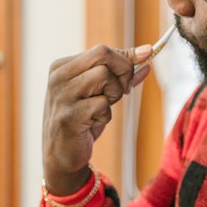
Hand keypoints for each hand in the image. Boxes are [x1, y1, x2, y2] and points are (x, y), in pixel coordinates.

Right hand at [42, 43, 152, 193]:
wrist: (62, 156)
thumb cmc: (82, 122)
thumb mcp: (100, 92)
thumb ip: (120, 73)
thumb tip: (148, 52)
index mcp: (62, 67)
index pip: (101, 50)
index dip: (126, 57)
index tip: (143, 62)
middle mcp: (58, 77)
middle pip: (103, 56)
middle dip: (123, 71)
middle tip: (124, 90)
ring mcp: (62, 96)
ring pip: (104, 76)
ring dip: (114, 94)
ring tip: (102, 109)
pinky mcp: (69, 115)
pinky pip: (102, 104)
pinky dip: (106, 115)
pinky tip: (93, 124)